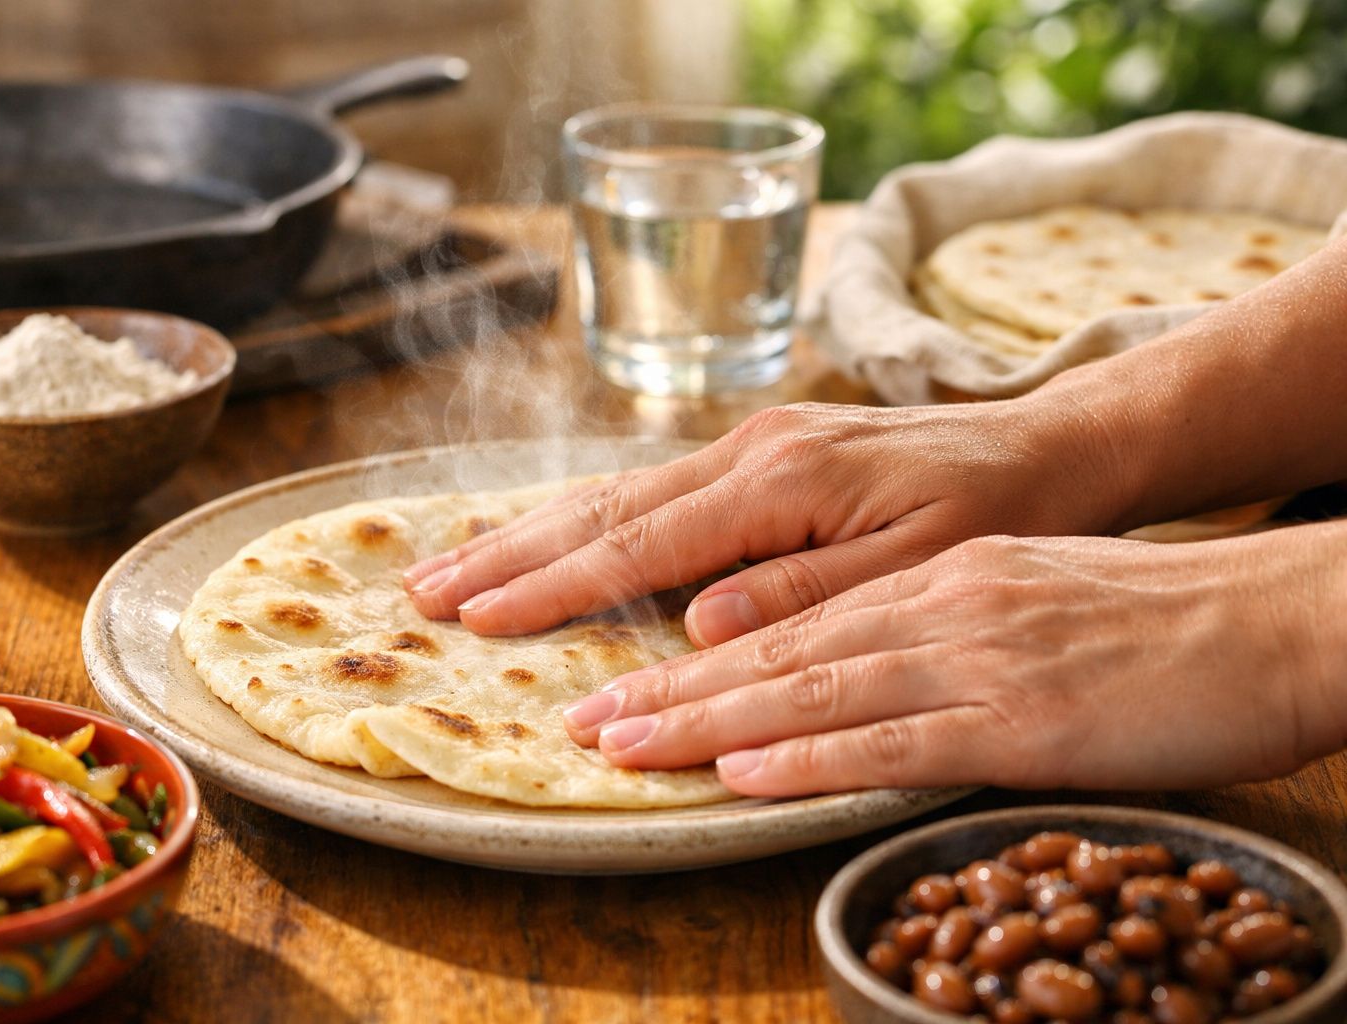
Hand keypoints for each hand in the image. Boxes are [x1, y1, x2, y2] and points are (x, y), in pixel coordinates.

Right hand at [404, 399, 1136, 642]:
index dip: (557, 587)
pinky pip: (652, 486)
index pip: (644, 544)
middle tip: (422, 590)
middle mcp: (751, 450)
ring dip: (530, 531)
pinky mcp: (762, 450)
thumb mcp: (919, 566)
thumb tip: (697, 624)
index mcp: (782, 481)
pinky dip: (586, 517)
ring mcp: (752, 443)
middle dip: (508, 553)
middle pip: (605, 508)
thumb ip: (806, 593)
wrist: (1052, 444)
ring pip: (617, 491)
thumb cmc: (995, 510)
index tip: (479, 620)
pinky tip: (547, 533)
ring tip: (453, 563)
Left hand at [560, 528, 1346, 796]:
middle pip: (766, 643)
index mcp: (923, 576)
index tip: (605, 670)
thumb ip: (903, 621)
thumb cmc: (1141, 617)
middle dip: (658, 680)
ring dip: (704, 720)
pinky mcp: (1021, 714)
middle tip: (575, 713)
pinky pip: (895, 736)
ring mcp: (972, 652)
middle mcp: (930, 600)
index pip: (776, 608)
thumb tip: (803, 652)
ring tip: (618, 742)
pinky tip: (745, 770)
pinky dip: (810, 755)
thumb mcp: (1004, 596)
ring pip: (809, 685)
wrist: (1269, 615)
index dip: (678, 640)